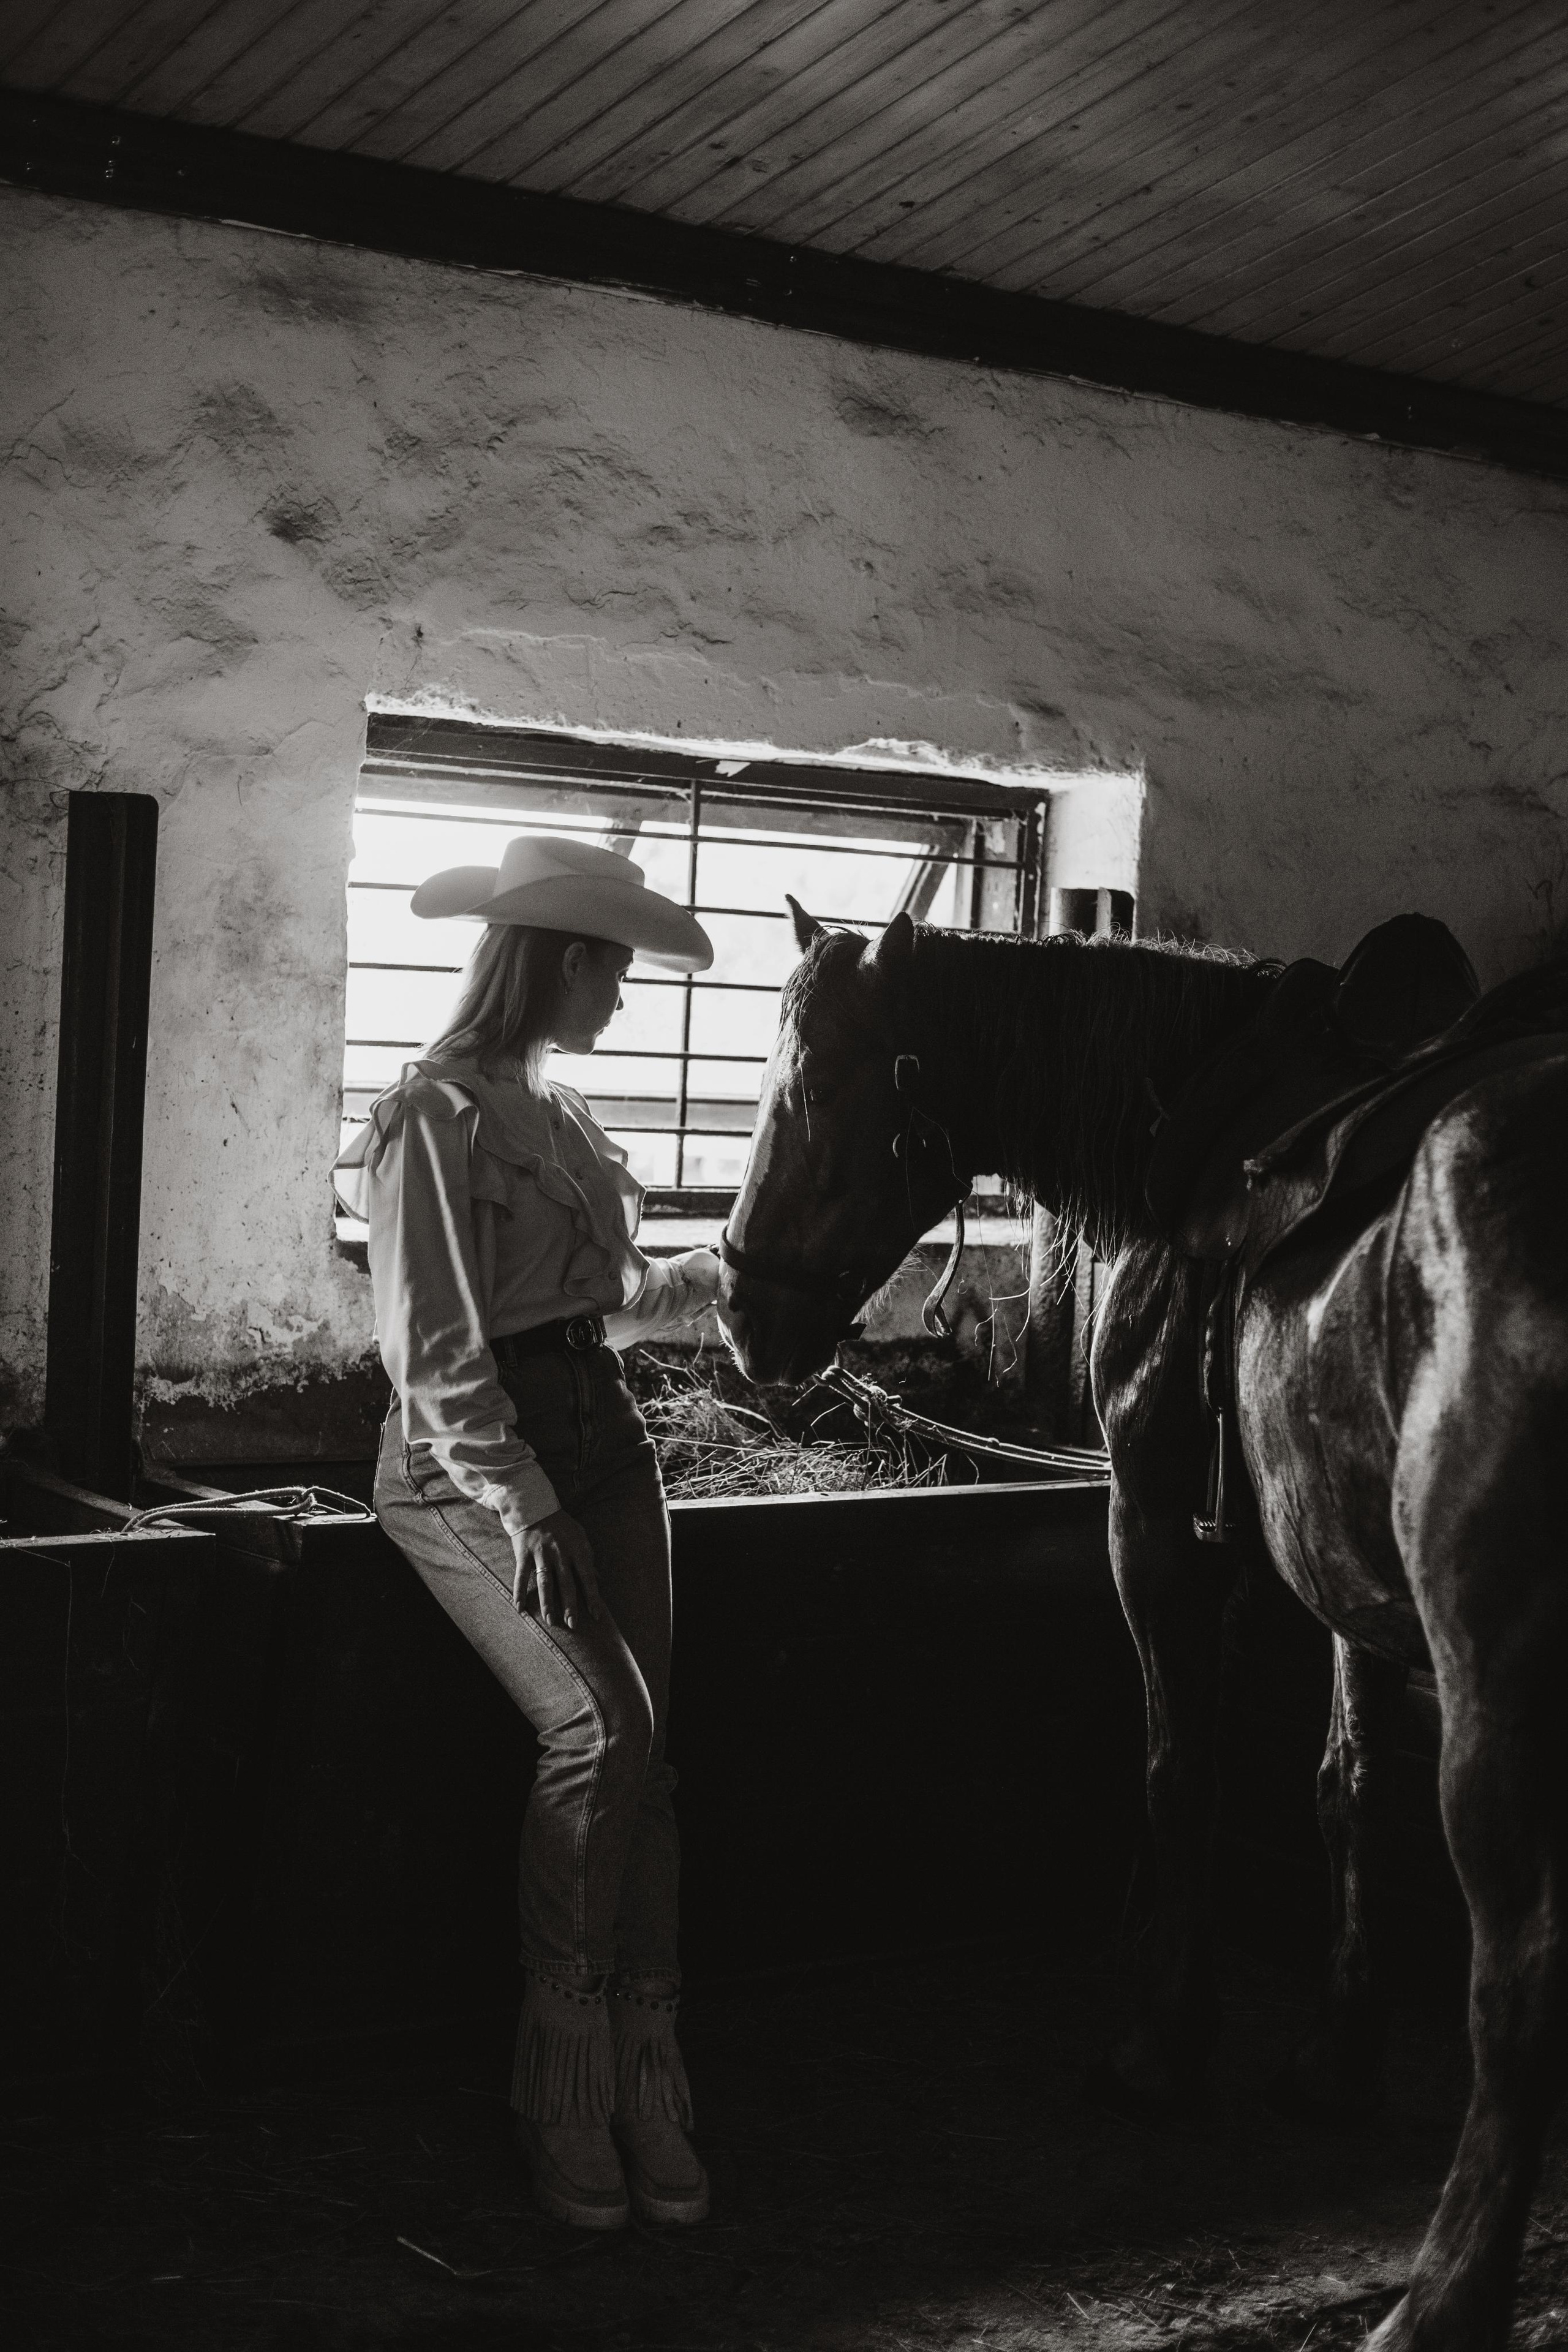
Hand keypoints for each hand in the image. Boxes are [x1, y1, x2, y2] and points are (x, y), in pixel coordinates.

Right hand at [511, 1510, 599, 1630]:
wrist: (534, 1505)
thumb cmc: (561, 1524)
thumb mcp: (580, 1536)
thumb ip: (588, 1557)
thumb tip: (598, 1578)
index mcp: (577, 1549)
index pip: (587, 1577)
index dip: (592, 1597)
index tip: (596, 1615)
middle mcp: (560, 1553)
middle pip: (566, 1583)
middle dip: (570, 1605)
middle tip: (572, 1624)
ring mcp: (541, 1553)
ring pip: (545, 1582)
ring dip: (548, 1603)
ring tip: (550, 1621)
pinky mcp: (524, 1553)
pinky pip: (521, 1575)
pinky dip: (519, 1592)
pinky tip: (519, 1608)